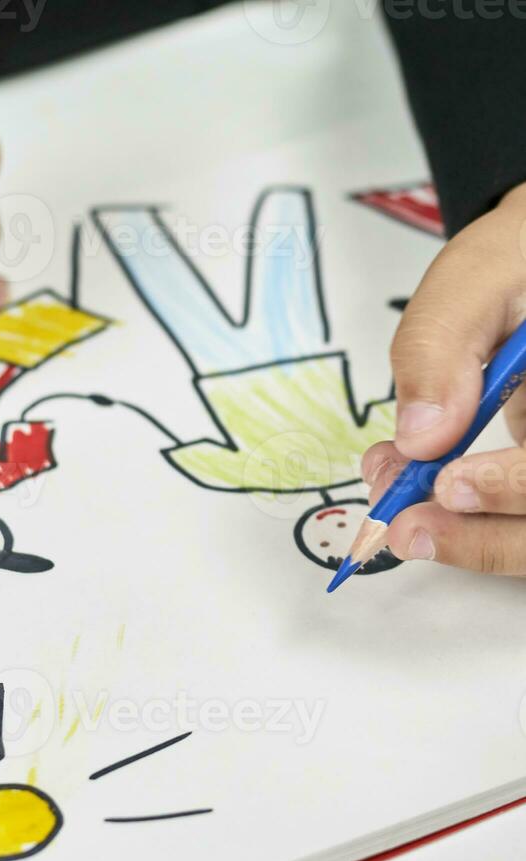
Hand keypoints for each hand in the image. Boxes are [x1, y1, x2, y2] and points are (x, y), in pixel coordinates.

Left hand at [364, 182, 525, 574]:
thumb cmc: (522, 261)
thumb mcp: (478, 275)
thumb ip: (443, 345)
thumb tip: (419, 437)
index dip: (515, 486)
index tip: (449, 481)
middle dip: (485, 537)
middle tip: (407, 528)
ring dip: (473, 542)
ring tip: (402, 521)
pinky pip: (524, 524)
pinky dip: (474, 528)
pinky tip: (424, 499)